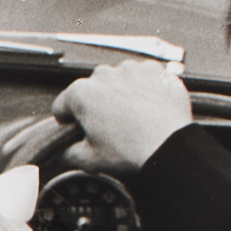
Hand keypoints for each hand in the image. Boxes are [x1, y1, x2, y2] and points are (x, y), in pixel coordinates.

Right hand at [48, 60, 193, 171]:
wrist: (169, 146)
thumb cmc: (132, 151)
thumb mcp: (89, 160)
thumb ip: (66, 153)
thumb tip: (60, 152)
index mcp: (82, 94)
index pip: (62, 104)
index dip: (68, 120)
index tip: (79, 128)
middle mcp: (104, 75)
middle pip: (91, 90)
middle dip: (97, 105)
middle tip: (109, 127)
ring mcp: (131, 70)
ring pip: (117, 81)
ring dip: (120, 94)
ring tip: (131, 118)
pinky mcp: (153, 70)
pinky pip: (142, 77)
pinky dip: (143, 89)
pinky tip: (146, 107)